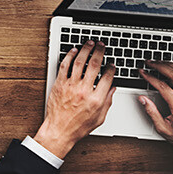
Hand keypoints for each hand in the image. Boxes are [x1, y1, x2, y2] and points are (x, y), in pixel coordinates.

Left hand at [33, 40, 115, 158]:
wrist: (59, 130)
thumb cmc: (78, 126)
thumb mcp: (99, 118)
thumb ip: (108, 102)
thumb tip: (113, 88)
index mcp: (96, 99)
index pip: (107, 77)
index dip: (111, 68)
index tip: (112, 63)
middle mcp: (84, 90)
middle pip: (94, 65)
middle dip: (99, 52)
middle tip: (101, 45)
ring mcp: (71, 86)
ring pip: (79, 62)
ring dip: (85, 49)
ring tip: (89, 43)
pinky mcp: (59, 84)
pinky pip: (64, 66)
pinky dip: (69, 56)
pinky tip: (74, 51)